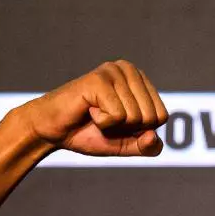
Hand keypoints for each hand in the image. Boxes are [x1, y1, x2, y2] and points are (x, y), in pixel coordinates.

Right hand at [19, 61, 168, 156]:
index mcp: (140, 80)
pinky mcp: (99, 79)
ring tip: (94, 113)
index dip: (139, 130)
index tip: (116, 122)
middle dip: (127, 128)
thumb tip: (153, 136)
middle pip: (151, 117)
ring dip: (112, 125)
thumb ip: (147, 146)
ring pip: (135, 116)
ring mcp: (114, 71)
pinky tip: (88, 110)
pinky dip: (102, 122)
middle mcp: (129, 70)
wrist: (53, 131)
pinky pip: (117, 116)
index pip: (161, 117)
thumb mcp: (126, 145)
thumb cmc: (89, 133)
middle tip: (104, 118)